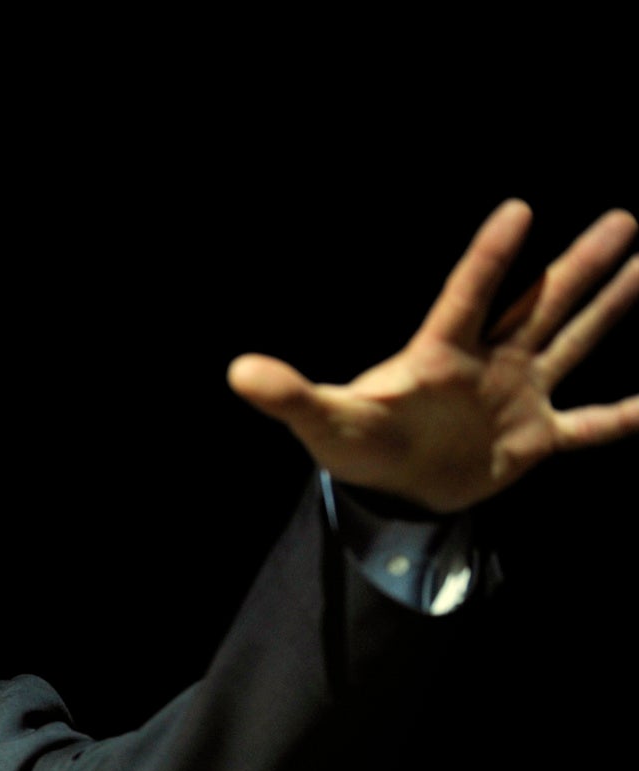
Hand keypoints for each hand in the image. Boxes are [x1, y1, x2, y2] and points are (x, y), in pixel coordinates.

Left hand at [228, 200, 637, 512]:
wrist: (388, 494)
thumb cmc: (355, 448)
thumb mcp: (323, 421)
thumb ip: (289, 395)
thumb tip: (238, 372)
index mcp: (439, 354)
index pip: (467, 296)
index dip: (490, 258)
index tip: (517, 208)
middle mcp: (487, 363)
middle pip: (541, 303)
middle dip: (581, 264)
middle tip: (623, 218)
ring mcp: (516, 396)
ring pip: (572, 341)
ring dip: (610, 307)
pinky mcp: (534, 439)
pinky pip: (589, 425)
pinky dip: (622, 418)